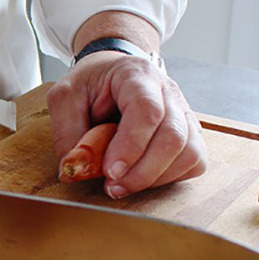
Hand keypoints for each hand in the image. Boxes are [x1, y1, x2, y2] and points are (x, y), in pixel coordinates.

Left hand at [47, 51, 206, 197]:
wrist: (109, 73)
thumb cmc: (89, 84)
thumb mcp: (64, 98)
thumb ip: (67, 132)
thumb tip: (76, 168)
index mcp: (136, 74)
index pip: (146, 109)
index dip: (131, 145)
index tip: (110, 171)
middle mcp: (167, 91)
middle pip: (173, 136)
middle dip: (142, 171)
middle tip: (112, 186)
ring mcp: (183, 112)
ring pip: (189, 153)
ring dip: (155, 178)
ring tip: (122, 185)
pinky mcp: (189, 133)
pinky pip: (194, 162)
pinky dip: (169, 178)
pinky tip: (142, 177)